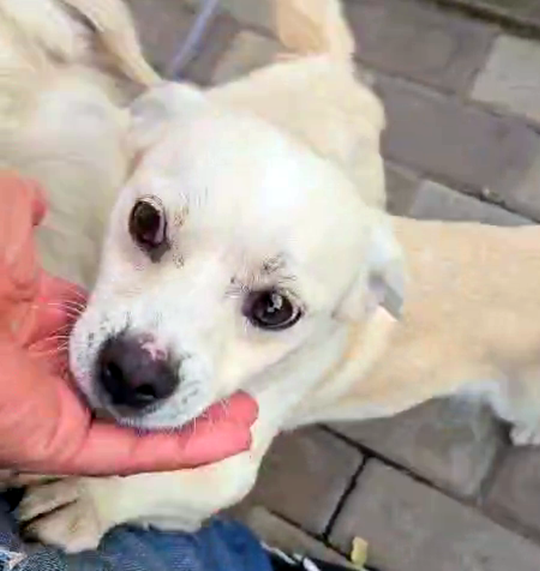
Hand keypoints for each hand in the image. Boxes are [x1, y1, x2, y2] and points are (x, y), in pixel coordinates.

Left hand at [0, 172, 256, 474]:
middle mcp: (58, 374)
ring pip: (141, 425)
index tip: (195, 327)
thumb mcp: (3, 227)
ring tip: (246, 417)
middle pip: (135, 387)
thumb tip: (42, 200)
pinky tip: (230, 437)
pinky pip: (131, 451)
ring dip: (196, 425)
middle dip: (183, 387)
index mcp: (44, 327)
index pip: (116, 337)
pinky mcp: (62, 441)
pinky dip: (183, 447)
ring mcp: (61, 412)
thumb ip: (25, 212)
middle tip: (234, 386)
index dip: (157, 334)